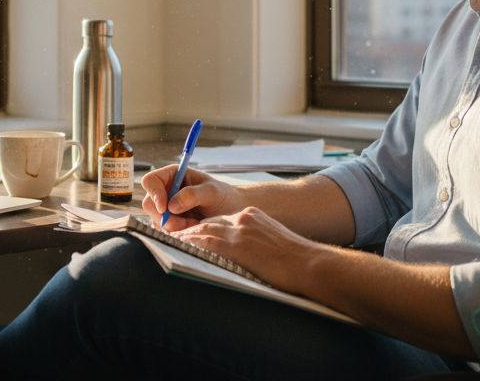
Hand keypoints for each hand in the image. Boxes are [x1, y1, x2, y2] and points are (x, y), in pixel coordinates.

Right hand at [140, 165, 242, 231]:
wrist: (232, 211)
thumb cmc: (224, 196)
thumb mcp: (212, 192)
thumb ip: (192, 195)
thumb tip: (171, 205)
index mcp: (172, 175)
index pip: (150, 181)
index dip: (154, 194)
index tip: (165, 208)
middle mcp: (166, 190)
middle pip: (149, 204)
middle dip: (165, 217)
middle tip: (186, 224)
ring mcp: (167, 207)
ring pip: (156, 220)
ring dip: (174, 227)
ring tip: (195, 225)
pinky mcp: (171, 221)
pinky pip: (164, 229)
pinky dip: (177, 232)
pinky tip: (192, 229)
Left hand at [175, 207, 319, 290]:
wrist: (308, 263)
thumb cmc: (296, 260)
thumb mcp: (273, 242)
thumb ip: (256, 243)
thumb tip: (246, 255)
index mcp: (252, 216)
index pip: (221, 220)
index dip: (204, 227)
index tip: (192, 232)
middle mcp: (243, 218)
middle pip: (209, 222)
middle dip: (190, 229)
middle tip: (174, 234)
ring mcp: (239, 230)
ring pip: (203, 230)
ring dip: (185, 236)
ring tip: (170, 241)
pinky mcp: (236, 245)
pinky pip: (206, 242)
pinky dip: (191, 244)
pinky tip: (180, 247)